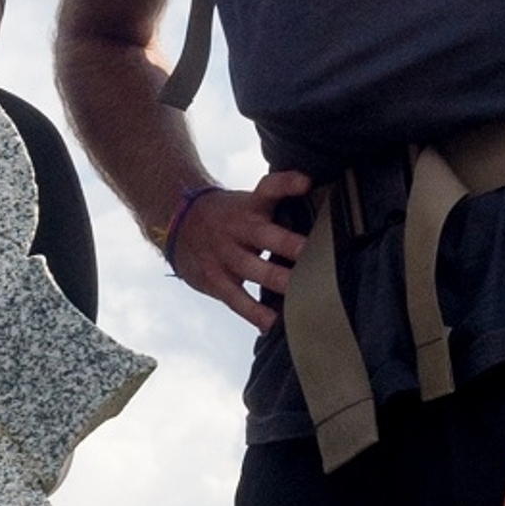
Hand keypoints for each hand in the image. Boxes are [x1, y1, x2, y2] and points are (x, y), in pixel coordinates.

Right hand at [166, 168, 313, 327]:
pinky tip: (271, 323)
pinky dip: (253, 312)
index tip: (306, 182)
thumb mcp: (248, 203)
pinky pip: (235, 297)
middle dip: (286, 243)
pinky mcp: (214, 278)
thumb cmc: (228, 217)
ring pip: (250, 268)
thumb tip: (328, 214)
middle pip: (263, 234)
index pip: (268, 188)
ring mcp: (224, 254)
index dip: (286, 183)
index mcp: (250, 206)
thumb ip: (279, 208)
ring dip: (274, 279)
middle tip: (311, 252)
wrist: (177, 223)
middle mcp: (237, 228)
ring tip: (298, 294)